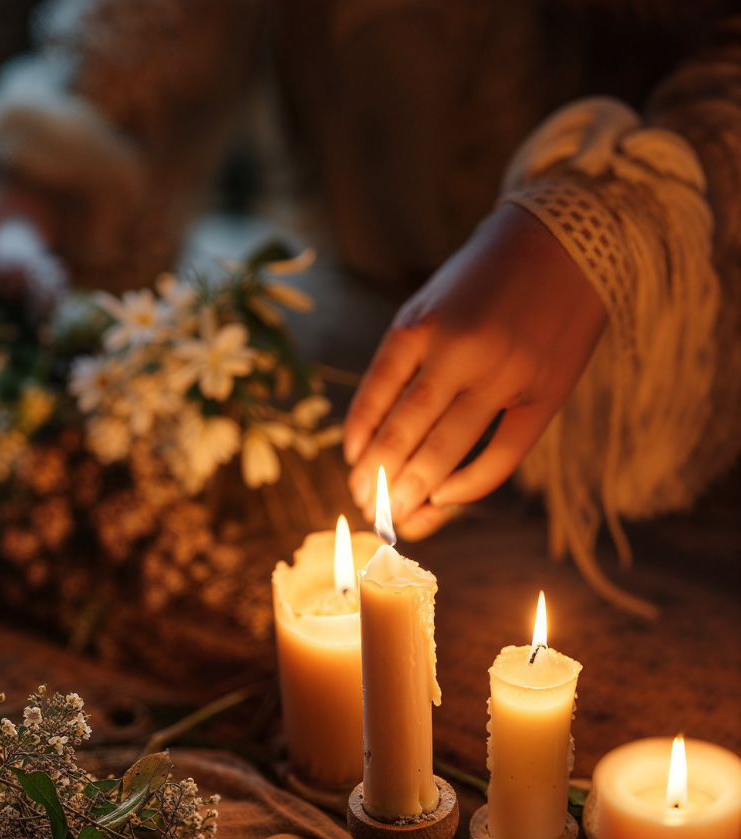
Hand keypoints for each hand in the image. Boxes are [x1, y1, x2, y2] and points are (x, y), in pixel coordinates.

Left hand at [343, 203, 606, 535]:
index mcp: (419, 326)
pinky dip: (468, 485)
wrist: (566, 241)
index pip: (374, 400)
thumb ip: (402, 363)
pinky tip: (444, 501)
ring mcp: (504, 374)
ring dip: (414, 492)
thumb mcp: (428, 304)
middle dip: (380, 481)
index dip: (359, 444)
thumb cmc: (482, 282)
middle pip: (405, 434)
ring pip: (446, 451)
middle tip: (368, 509)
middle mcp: (458, 351)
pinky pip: (502, 456)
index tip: (352, 472)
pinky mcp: (545, 394)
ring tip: (396, 517)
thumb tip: (372, 437)